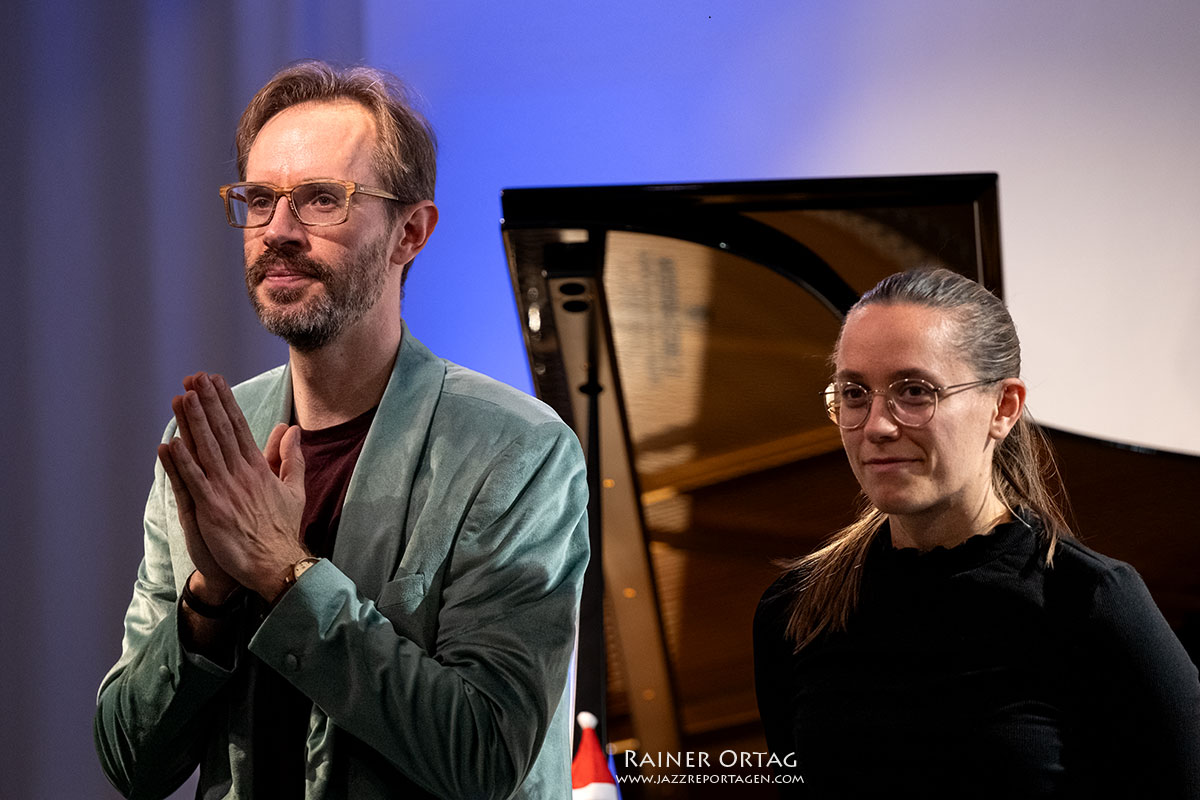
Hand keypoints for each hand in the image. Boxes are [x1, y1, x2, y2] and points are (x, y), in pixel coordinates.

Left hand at [160, 371, 308, 600]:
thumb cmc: (283, 530)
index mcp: (260, 469)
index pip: (240, 428)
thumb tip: (292, 430)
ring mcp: (227, 491)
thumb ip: (291, 458)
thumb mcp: (294, 489)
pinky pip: (196, 481)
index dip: (226, 403)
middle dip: (207, 403)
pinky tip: (172, 443)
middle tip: (194, 377)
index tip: (215, 382)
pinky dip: (183, 462)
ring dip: (194, 422)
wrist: (278, 564)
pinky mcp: (213, 510)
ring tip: (182, 397)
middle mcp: (243, 475)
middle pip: (222, 431)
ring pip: (207, 450)